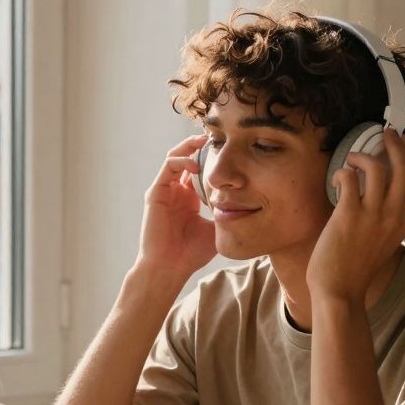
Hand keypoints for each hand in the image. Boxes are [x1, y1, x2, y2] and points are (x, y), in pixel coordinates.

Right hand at [134, 135, 216, 281]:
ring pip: (175, 157)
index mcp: (188, 198)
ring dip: (189, 147)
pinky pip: (168, 167)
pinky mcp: (155, 193)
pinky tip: (195, 166)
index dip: (211, 158)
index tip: (229, 148)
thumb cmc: (191, 253)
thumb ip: (226, 211)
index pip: (198, 169)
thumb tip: (249, 201)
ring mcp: (164, 191)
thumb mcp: (217, 228)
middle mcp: (175, 191)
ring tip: (205, 142)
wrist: (169, 268)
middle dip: (200, 146)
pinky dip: (181, 162)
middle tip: (218, 136)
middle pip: (186, 158)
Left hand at [307, 127, 404, 302]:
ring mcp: (373, 215)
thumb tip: (382, 195)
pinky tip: (338, 178)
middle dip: (395, 145)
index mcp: (404, 221)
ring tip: (352, 159)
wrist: (340, 290)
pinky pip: (350, 179)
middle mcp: (393, 215)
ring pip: (378, 168)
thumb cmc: (356, 267)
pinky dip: (344, 172)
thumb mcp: (384, 241)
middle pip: (404, 168)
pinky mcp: (349, 215)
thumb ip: (388, 219)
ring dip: (364, 156)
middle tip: (385, 133)